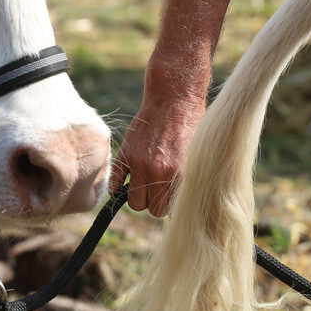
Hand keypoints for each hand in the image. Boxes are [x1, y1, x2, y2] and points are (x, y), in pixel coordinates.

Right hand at [109, 65, 207, 216]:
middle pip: (153, 209)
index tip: (170, 197)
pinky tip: (124, 182)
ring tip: (145, 184)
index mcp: (181, 176)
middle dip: (155, 201)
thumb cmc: (192, 127)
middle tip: (158, 188)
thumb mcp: (196, 158)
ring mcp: (140, 165)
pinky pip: (115, 184)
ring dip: (139, 196)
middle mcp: (160, 173)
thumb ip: (185, 181)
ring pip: (134, 202)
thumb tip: (177, 205)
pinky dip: (117, 187)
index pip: (171, 210)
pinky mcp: (126, 155)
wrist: (175, 100)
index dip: (170, 204)